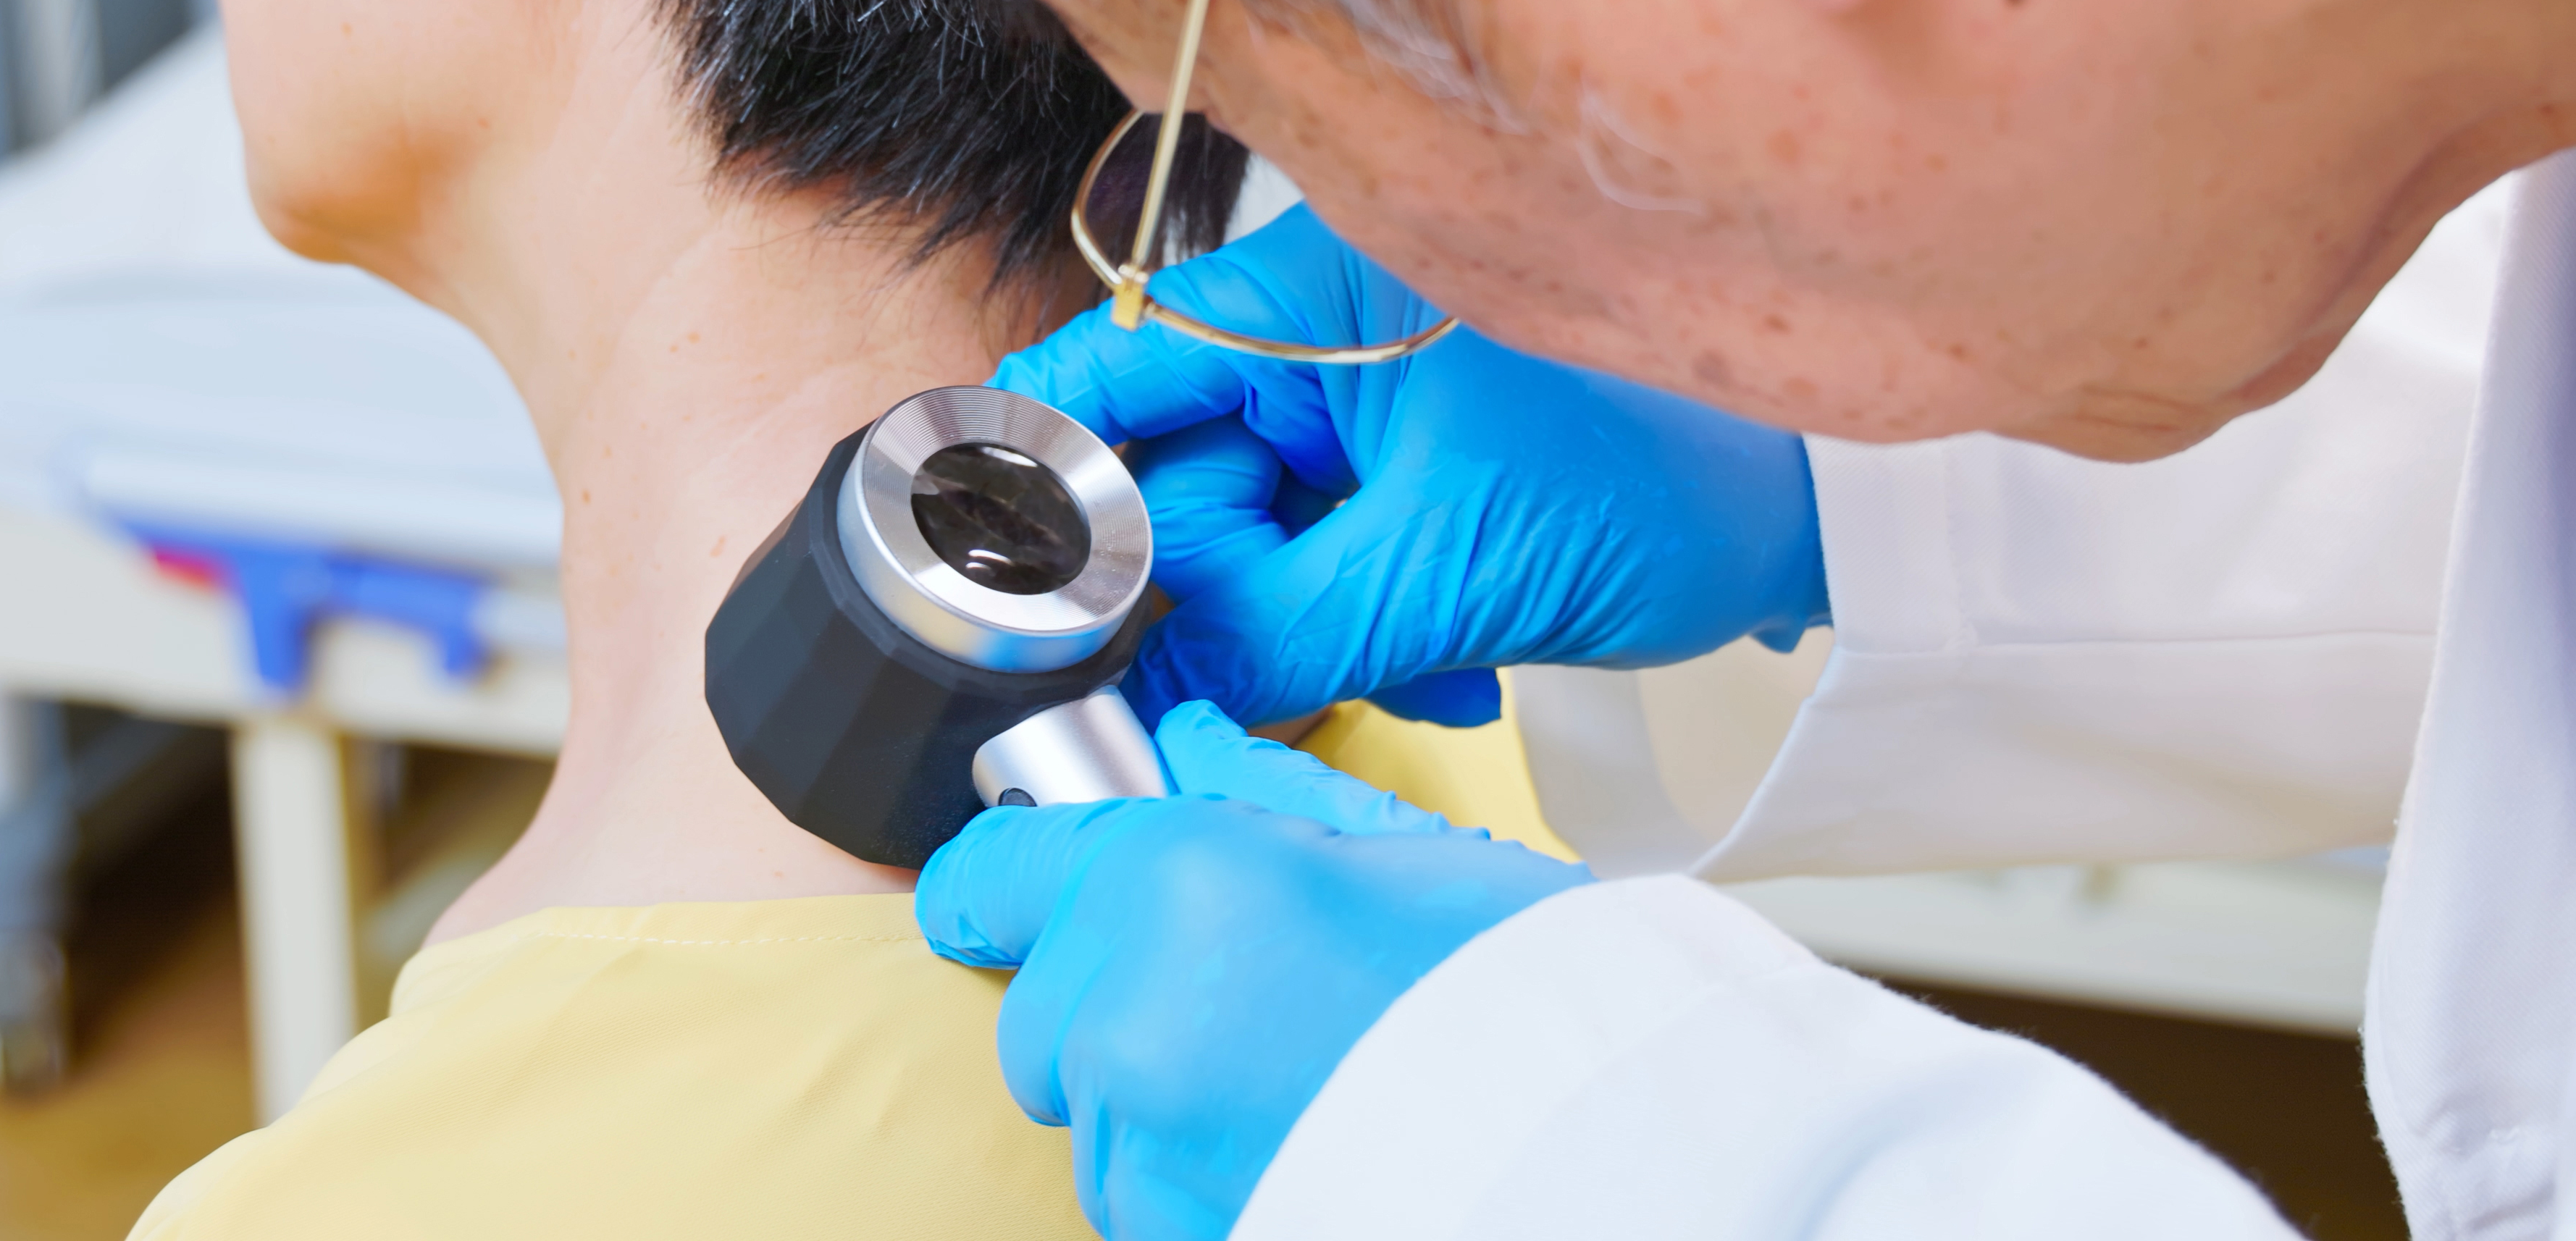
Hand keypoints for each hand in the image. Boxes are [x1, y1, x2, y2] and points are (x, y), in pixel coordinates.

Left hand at [917, 701, 1590, 1239]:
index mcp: (1172, 881)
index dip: (997, 882)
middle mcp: (1123, 1011)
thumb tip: (1193, 745)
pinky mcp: (1163, 1225)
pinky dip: (1190, 1170)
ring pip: (1090, 1114)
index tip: (1000, 894)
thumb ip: (1264, 798)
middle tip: (1241, 1002)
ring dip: (1156, 1098)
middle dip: (1109, 1004)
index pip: (993, 873)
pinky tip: (1292, 1137)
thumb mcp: (1407, 853)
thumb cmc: (1526, 999)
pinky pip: (1136, 1190)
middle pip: (1038, 1013)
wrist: (1592, 1156)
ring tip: (1294, 1082)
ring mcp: (1135, 1141)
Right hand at [994, 205, 1827, 726]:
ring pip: (1259, 539)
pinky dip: (1368, 624)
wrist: (1821, 519)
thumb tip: (1151, 690)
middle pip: (1183, 478)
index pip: (1113, 368)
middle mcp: (1325, 335)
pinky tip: (1449, 653)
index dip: (1047, 475)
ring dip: (1309, 631)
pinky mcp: (1411, 472)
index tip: (1008, 581)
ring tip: (1411, 662)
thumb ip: (1272, 635)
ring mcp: (1370, 404)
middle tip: (1252, 680)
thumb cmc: (1672, 477)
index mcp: (1309, 298)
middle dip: (1223, 597)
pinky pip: (1329, 559)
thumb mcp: (1444, 572)